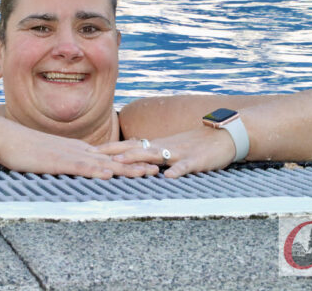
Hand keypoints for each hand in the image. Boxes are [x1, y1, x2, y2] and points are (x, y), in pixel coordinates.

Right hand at [0, 122, 159, 178]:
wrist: (6, 138)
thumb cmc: (26, 148)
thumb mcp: (52, 155)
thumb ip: (66, 160)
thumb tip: (78, 167)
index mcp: (79, 149)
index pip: (111, 154)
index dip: (132, 157)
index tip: (150, 160)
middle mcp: (79, 150)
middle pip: (115, 157)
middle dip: (139, 162)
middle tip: (161, 166)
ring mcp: (69, 155)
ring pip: (103, 163)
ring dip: (126, 168)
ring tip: (147, 172)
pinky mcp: (56, 162)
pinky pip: (80, 167)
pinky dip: (96, 171)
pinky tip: (108, 175)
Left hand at [92, 127, 236, 177]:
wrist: (224, 134)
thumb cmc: (196, 143)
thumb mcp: (170, 147)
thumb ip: (152, 153)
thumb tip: (132, 158)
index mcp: (156, 145)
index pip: (127, 145)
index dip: (108, 149)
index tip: (87, 152)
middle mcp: (163, 146)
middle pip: (134, 148)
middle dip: (112, 153)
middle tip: (92, 157)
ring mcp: (178, 152)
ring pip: (154, 155)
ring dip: (136, 159)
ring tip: (119, 164)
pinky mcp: (195, 160)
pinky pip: (184, 166)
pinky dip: (176, 171)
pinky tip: (168, 177)